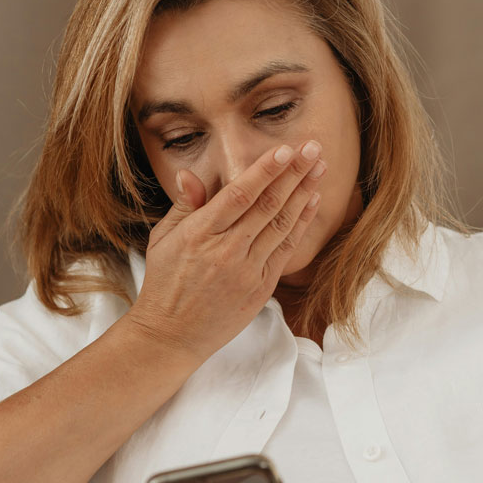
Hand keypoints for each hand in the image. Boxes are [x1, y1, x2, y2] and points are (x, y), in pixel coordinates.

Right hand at [126, 142, 325, 365]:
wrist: (172, 335)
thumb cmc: (165, 284)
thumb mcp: (163, 240)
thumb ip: (184, 206)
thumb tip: (189, 174)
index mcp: (199, 234)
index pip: (239, 194)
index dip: (266, 171)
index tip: (286, 150)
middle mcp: (226, 250)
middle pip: (268, 205)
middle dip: (294, 173)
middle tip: (312, 147)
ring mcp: (246, 270)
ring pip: (281, 225)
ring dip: (303, 193)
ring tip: (319, 168)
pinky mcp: (260, 288)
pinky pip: (285, 250)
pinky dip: (300, 224)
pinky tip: (311, 202)